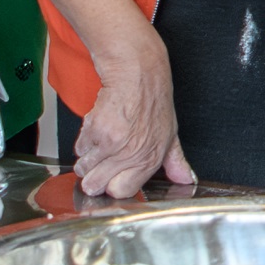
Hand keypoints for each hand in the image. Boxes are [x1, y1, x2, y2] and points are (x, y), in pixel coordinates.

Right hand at [70, 41, 198, 202]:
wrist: (138, 74)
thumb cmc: (153, 100)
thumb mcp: (171, 134)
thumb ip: (176, 162)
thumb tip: (185, 179)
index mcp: (150, 159)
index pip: (122, 191)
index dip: (113, 187)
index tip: (110, 180)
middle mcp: (131, 155)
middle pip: (97, 185)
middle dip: (92, 179)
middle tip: (96, 168)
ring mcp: (112, 144)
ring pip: (84, 168)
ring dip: (86, 160)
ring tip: (98, 146)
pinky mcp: (96, 130)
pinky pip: (79, 148)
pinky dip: (83, 142)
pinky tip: (96, 130)